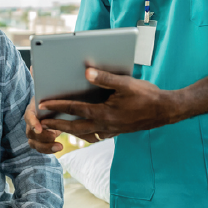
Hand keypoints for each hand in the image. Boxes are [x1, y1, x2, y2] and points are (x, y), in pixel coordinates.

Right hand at [24, 96, 61, 153]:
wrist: (52, 106)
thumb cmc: (54, 99)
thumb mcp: (55, 96)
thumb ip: (57, 97)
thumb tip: (69, 90)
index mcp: (32, 109)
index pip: (29, 117)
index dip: (33, 123)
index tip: (39, 129)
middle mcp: (30, 122)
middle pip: (31, 133)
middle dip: (42, 137)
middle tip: (53, 136)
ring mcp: (33, 133)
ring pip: (34, 143)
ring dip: (46, 147)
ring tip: (59, 147)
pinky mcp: (40, 140)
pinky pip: (41, 147)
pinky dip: (49, 149)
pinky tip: (59, 148)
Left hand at [38, 68, 177, 139]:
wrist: (165, 111)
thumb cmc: (147, 96)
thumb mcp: (126, 83)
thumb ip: (106, 78)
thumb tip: (87, 72)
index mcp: (105, 113)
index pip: (75, 109)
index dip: (57, 107)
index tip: (43, 105)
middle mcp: (105, 125)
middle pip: (75, 127)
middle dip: (57, 123)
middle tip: (41, 122)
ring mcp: (111, 131)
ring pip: (84, 134)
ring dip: (69, 130)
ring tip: (57, 126)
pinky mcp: (117, 132)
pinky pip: (96, 135)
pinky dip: (85, 133)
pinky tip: (82, 130)